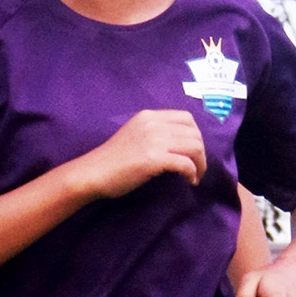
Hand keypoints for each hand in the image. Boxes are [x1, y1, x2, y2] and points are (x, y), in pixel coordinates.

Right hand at [74, 107, 206, 201]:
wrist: (93, 173)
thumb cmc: (112, 159)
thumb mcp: (135, 135)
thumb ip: (154, 133)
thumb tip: (179, 143)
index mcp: (149, 116)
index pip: (186, 118)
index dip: (196, 135)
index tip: (193, 152)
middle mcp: (154, 123)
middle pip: (194, 133)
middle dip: (201, 152)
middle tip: (197, 168)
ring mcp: (154, 140)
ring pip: (194, 146)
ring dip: (200, 163)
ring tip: (195, 176)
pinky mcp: (154, 158)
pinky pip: (185, 163)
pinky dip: (192, 172)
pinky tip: (189, 180)